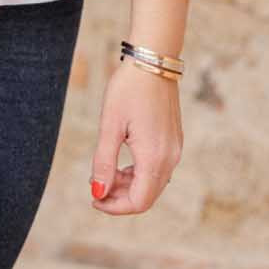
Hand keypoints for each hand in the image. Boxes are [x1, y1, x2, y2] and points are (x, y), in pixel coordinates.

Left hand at [88, 60, 181, 215]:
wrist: (153, 61)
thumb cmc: (128, 89)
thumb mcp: (110, 126)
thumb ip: (104, 163)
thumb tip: (98, 193)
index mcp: (154, 157)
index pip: (138, 202)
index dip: (115, 207)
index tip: (93, 199)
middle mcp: (170, 157)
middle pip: (147, 196)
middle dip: (120, 198)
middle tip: (96, 187)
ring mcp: (175, 150)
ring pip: (153, 184)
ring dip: (129, 186)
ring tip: (105, 173)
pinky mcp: (174, 141)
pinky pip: (158, 169)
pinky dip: (139, 174)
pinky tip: (121, 163)